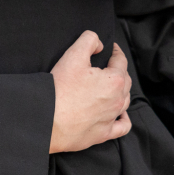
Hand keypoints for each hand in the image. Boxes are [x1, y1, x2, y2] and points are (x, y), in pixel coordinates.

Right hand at [49, 31, 131, 153]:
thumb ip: (89, 41)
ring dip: (120, 91)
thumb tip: (99, 44)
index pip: (121, 61)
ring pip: (124, 101)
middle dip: (119, 70)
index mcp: (114, 81)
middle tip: (109, 65)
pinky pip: (122, 126)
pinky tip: (120, 114)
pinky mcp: (103, 133)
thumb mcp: (73, 55)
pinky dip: (124, 118)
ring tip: (111, 86)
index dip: (116, 52)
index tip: (112, 49)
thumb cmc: (60, 89)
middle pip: (125, 81)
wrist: (48, 120)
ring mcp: (112, 118)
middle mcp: (118, 100)